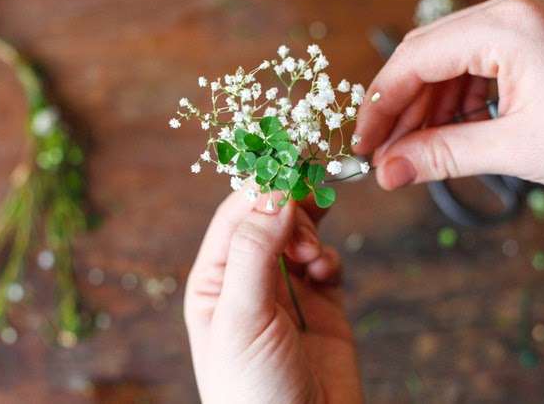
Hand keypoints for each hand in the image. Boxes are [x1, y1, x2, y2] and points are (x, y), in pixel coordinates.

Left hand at [184, 189, 362, 403]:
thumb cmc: (253, 391)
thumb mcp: (243, 317)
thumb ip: (255, 252)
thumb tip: (274, 195)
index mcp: (215, 280)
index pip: (236, 216)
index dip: (261, 186)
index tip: (290, 163)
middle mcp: (248, 280)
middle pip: (269, 219)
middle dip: (290, 206)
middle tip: (311, 203)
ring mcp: (286, 292)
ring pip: (299, 235)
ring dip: (310, 231)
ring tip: (312, 253)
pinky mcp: (322, 306)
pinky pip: (325, 261)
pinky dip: (328, 257)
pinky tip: (325, 271)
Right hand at [354, 0, 543, 195]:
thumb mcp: (516, 150)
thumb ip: (441, 156)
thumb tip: (386, 173)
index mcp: (508, 26)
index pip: (417, 58)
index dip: (382, 104)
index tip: (363, 144)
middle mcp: (511, 11)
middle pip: (427, 55)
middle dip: (401, 108)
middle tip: (383, 154)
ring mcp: (522, 22)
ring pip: (447, 62)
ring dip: (425, 109)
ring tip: (412, 153)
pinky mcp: (530, 39)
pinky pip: (473, 66)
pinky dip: (453, 103)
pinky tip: (443, 134)